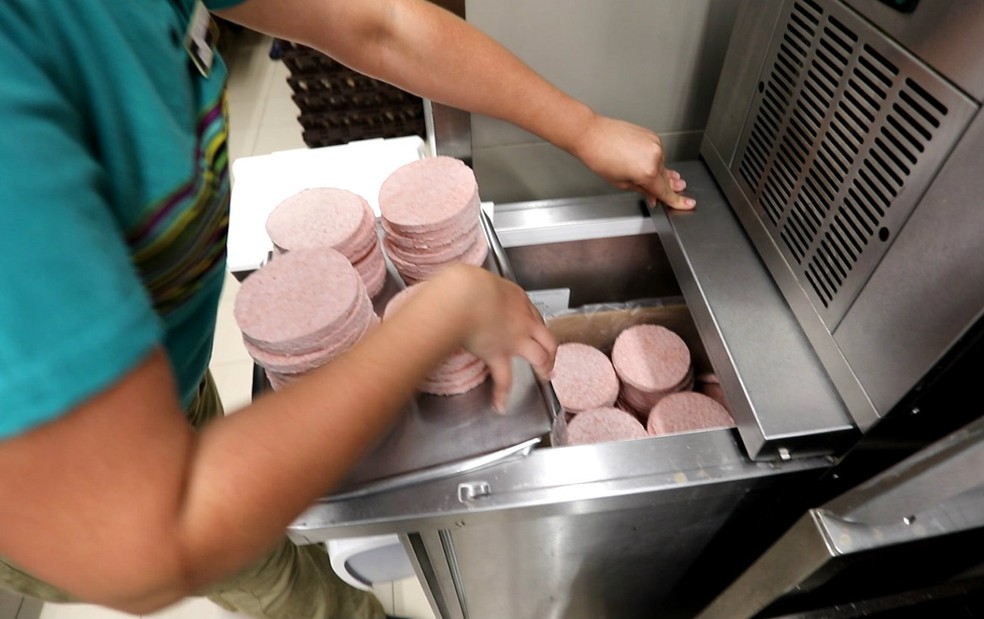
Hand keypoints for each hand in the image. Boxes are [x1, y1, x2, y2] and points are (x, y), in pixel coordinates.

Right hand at [428, 265, 556, 410]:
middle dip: (551, 350)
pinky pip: (504, 379)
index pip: (533, 313)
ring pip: (541, 356)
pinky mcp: (499, 355)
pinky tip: (501, 405)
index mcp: (518, 299)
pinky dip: (502, 393)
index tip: (532, 329)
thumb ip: (477, 288)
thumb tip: (462, 287)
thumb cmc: (465, 283)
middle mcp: (523, 320)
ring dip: (544, 368)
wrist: (463, 296)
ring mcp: (515, 339)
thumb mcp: (478, 280)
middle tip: (549, 358)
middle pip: (548, 337)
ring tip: (544, 377)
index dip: (534, 324)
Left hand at [572, 114, 695, 210]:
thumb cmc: (600, 157)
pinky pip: (657, 153)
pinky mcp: (652, 136)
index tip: (688, 204)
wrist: (592, 134)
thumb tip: (653, 197)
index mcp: (647, 172)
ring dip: (659, 172)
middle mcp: (655, 156)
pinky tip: (645, 162)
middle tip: (676, 191)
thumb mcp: (621, 183)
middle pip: (665, 178)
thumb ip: (643, 191)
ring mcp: (655, 144)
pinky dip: (654, 160)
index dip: (677, 201)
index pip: (666, 191)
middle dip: (667, 187)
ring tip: (653, 176)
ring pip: (662, 165)